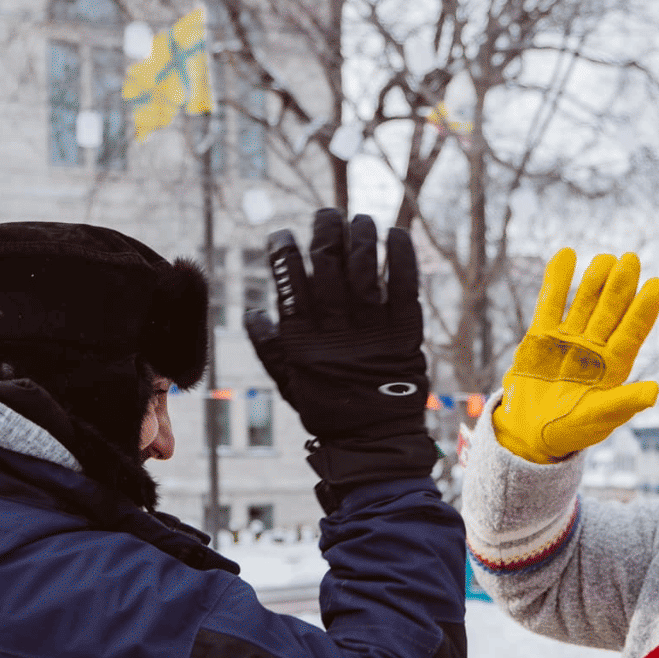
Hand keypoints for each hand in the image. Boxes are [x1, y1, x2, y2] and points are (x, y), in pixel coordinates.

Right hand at [247, 209, 437, 499]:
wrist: (374, 441)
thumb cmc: (328, 410)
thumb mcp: (288, 382)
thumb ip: (269, 347)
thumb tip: (253, 312)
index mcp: (303, 336)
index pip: (289, 279)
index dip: (284, 250)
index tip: (282, 236)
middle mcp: (336, 325)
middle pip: (328, 260)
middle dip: (325, 229)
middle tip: (326, 216)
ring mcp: (373, 326)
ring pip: (365, 263)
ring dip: (360, 234)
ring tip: (358, 220)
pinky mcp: (405, 329)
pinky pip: (404, 281)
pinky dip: (400, 254)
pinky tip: (395, 233)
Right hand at [492, 250, 658, 463]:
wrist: (530, 434)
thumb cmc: (571, 431)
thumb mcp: (599, 419)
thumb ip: (624, 403)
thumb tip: (655, 391)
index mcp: (615, 365)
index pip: (634, 330)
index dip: (646, 308)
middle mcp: (595, 346)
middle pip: (611, 309)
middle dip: (621, 285)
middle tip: (631, 259)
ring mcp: (568, 338)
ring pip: (584, 301)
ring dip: (595, 279)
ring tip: (605, 259)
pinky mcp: (541, 336)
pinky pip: (549, 303)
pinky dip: (556, 280)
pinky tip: (566, 255)